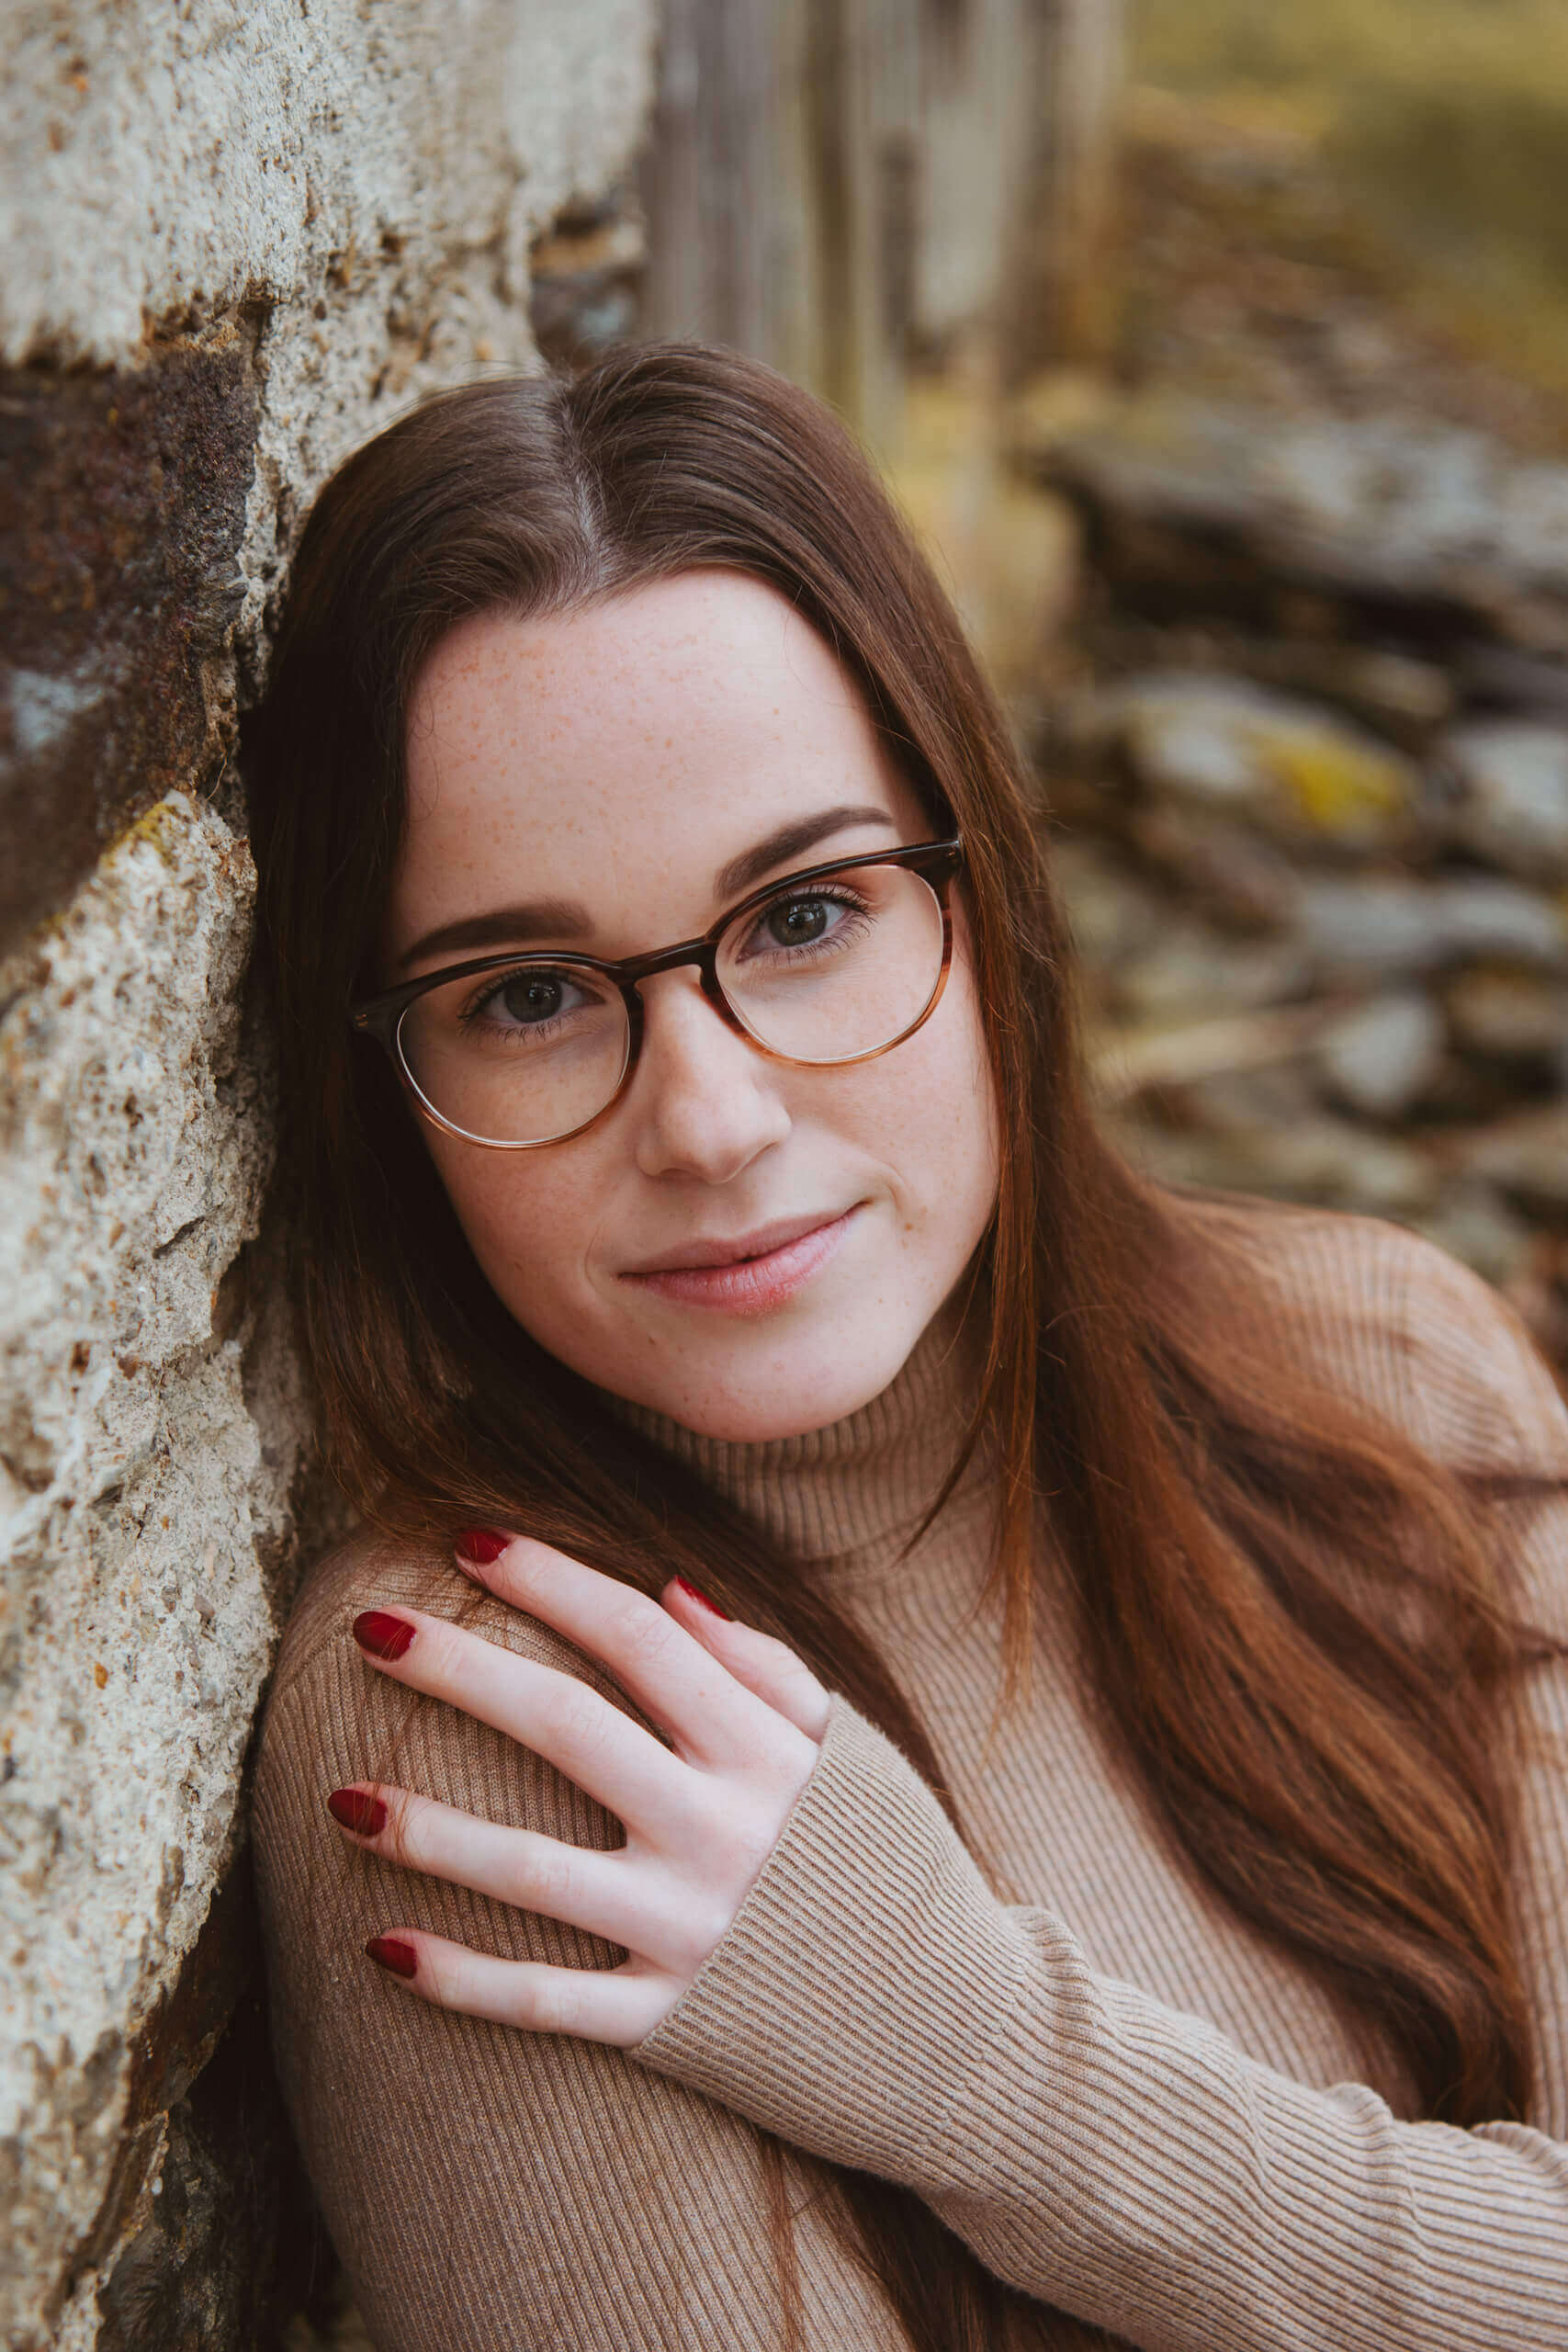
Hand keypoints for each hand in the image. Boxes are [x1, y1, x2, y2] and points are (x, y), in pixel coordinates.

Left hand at [326, 1533, 831, 2046]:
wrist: (953, 2025)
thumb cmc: (882, 1860)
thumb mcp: (847, 1746)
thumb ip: (762, 1667)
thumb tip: (667, 1587)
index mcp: (766, 1752)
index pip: (641, 1639)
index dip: (553, 1581)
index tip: (470, 1542)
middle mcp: (723, 1833)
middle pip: (567, 1727)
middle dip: (460, 1668)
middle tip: (368, 1625)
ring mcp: (689, 1931)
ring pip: (533, 1872)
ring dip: (427, 1830)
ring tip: (338, 1794)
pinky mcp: (667, 2022)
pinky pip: (547, 2002)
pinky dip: (462, 1979)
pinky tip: (381, 1947)